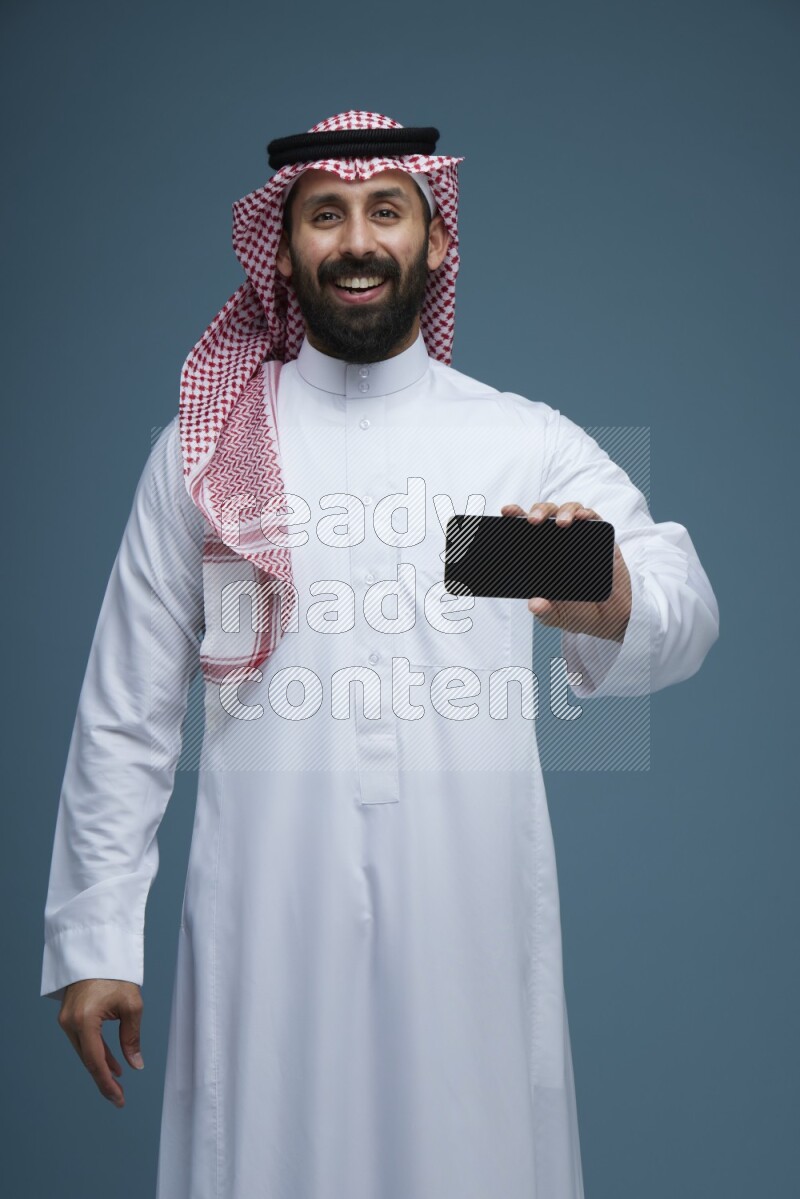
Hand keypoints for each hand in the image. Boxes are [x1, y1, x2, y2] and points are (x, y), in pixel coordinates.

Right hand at [57, 979, 143, 1108]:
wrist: (98, 952)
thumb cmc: (117, 975)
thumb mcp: (131, 1005)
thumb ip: (132, 1038)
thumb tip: (136, 1064)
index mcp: (84, 1020)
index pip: (95, 1061)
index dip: (107, 1083)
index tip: (118, 1098)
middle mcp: (70, 1023)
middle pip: (87, 1060)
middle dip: (104, 1079)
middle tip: (119, 1097)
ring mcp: (66, 1020)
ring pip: (85, 1052)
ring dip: (101, 1065)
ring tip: (118, 1078)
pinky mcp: (68, 1016)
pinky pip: (83, 1041)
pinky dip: (96, 1052)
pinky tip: (110, 1062)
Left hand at [500, 501, 631, 641]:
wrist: (610, 617)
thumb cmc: (578, 611)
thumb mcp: (556, 616)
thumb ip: (544, 611)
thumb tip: (534, 604)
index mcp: (540, 555)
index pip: (523, 531)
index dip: (515, 517)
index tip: (507, 512)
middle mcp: (558, 541)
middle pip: (545, 514)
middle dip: (537, 511)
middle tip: (533, 521)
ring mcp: (579, 537)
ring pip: (568, 510)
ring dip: (563, 512)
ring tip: (561, 523)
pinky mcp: (600, 537)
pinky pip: (593, 518)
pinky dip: (587, 514)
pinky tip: (583, 518)